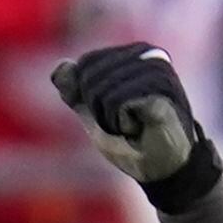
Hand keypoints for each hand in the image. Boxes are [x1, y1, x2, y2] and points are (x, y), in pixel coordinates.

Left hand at [50, 41, 209, 196]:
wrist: (163, 168)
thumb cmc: (132, 141)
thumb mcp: (95, 114)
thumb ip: (76, 91)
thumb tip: (59, 67)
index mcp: (133, 54)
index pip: (85, 66)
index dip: (89, 99)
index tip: (114, 113)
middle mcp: (147, 54)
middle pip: (90, 78)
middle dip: (98, 110)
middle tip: (125, 123)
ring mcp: (157, 70)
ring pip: (103, 92)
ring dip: (111, 120)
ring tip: (134, 126)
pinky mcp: (162, 90)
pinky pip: (117, 103)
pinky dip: (123, 124)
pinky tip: (142, 129)